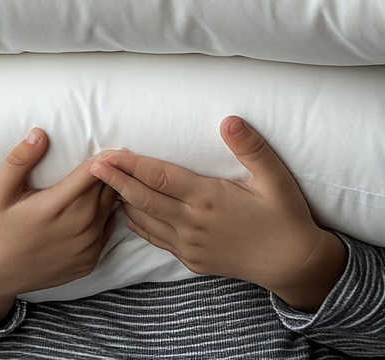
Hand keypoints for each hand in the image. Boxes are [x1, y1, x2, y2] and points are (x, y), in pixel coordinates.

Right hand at [0, 128, 116, 324]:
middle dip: (108, 171)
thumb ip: (20, 160)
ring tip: (106, 176)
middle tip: (109, 156)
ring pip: (111, 207)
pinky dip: (106, 214)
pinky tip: (97, 203)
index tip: (104, 145)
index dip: (102, 157)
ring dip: (110, 191)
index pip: (93, 173)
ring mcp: (86, 248)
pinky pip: (108, 229)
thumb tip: (39, 133)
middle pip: (106, 188)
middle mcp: (77, 228)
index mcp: (56, 206)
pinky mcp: (90, 262)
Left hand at [89, 116, 345, 312]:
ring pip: (146, 222)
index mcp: (209, 199)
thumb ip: (250, 148)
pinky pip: (158, 240)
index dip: (131, 166)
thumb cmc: (285, 217)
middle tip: (91, 165)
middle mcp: (193, 224)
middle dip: (115, 181)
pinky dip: (139, 224)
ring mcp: (190, 245)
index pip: (160, 178)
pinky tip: (130, 213)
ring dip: (123, 202)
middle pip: (144, 199)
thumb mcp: (275, 178)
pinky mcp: (193, 260)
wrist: (293, 265)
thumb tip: (229, 120)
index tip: (108, 154)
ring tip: (104, 185)